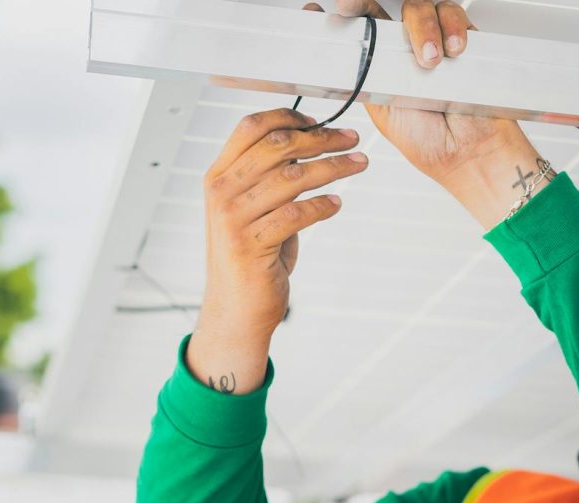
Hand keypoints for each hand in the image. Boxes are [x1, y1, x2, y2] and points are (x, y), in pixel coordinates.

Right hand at [187, 108, 365, 393]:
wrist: (236, 309)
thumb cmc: (253, 255)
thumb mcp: (254, 208)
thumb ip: (271, 176)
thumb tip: (312, 140)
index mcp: (218, 175)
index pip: (250, 127)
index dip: (287, 116)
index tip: (320, 121)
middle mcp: (221, 191)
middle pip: (277, 146)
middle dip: (321, 138)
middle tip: (352, 139)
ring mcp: (233, 219)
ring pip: (292, 177)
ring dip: (333, 167)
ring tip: (360, 164)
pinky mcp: (251, 245)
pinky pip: (296, 215)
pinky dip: (322, 206)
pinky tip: (337, 204)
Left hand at [308, 0, 547, 228]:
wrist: (468, 154)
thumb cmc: (428, 141)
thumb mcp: (381, 110)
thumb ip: (362, 79)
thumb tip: (337, 58)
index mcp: (381, 64)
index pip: (360, 25)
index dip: (345, 12)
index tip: (325, 9)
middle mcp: (406, 48)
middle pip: (385, 7)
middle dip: (363, 2)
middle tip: (349, 6)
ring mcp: (435, 41)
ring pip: (420, 7)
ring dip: (422, 27)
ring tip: (429, 60)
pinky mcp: (463, 40)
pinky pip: (454, 16)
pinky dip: (453, 27)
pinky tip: (453, 49)